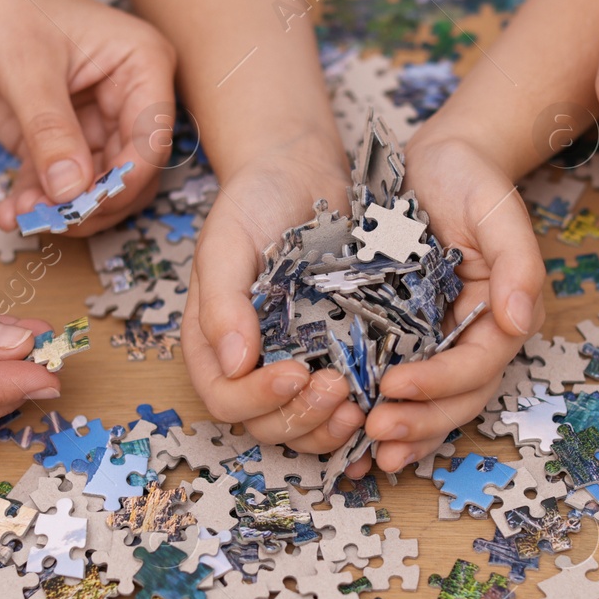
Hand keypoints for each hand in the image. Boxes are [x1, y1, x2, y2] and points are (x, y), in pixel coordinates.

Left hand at [0, 0, 175, 235]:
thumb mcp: (25, 66)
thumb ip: (51, 131)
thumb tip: (72, 192)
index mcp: (141, 65)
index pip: (150, 139)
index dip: (123, 180)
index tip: (86, 206)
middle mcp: (126, 97)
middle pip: (129, 172)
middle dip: (92, 202)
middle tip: (53, 219)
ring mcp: (92, 121)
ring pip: (94, 186)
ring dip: (61, 208)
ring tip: (22, 215)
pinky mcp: (56, 140)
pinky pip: (56, 184)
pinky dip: (37, 202)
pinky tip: (11, 213)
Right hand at [182, 145, 365, 453]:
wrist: (303, 170)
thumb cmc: (255, 202)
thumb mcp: (226, 243)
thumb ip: (222, 303)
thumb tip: (234, 363)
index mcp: (217, 343)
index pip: (227, 399)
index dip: (258, 400)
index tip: (294, 373)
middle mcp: (255, 363)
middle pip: (268, 424)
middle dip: (301, 418)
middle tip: (337, 389)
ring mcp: (298, 362)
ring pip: (307, 426)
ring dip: (331, 427)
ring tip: (360, 404)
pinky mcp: (338, 354)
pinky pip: (344, 401)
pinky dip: (360, 409)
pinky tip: (381, 395)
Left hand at [364, 138, 544, 473]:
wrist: (436, 161)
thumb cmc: (470, 179)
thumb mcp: (497, 209)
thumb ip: (517, 262)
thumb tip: (520, 319)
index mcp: (501, 313)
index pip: (478, 365)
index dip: (441, 383)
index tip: (398, 385)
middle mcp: (472, 336)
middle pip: (458, 399)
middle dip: (421, 421)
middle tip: (377, 431)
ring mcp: (439, 341)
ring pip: (432, 405)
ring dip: (406, 434)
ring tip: (369, 451)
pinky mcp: (405, 336)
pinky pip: (401, 387)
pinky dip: (386, 414)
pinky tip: (356, 437)